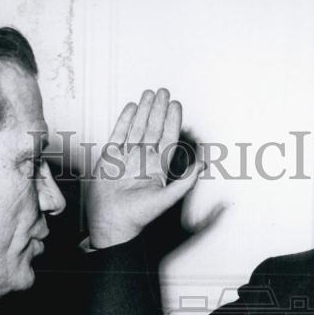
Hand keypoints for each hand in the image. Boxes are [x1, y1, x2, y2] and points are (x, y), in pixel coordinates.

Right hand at [87, 88, 201, 247]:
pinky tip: (130, 108)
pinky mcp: (110, 158)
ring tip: (148, 94)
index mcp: (158, 168)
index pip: (167, 138)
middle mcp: (143, 160)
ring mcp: (127, 157)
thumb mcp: (166, 199)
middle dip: (158, 109)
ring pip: (137, 128)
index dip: (172, 121)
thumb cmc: (138, 216)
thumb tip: (203, 166)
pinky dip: (124, 120)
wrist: (111, 223)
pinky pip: (118, 134)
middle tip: (163, 91)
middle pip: (152, 128)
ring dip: (143, 110)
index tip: (176, 105)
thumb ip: (185, 182)